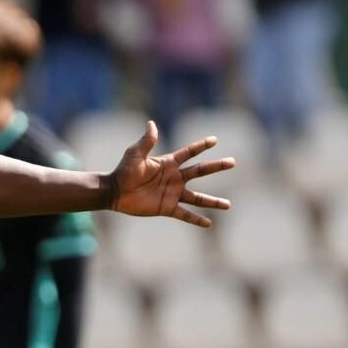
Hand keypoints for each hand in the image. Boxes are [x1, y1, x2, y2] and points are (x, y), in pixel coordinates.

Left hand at [110, 121, 234, 226]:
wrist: (115, 192)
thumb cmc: (123, 171)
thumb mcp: (135, 154)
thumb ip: (146, 142)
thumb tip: (151, 123)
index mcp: (168, 163)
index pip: (188, 153)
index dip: (201, 146)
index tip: (214, 140)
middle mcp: (174, 178)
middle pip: (200, 171)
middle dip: (216, 166)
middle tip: (232, 162)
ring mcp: (172, 193)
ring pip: (198, 197)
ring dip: (213, 201)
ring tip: (228, 205)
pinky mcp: (167, 208)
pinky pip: (185, 214)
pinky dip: (196, 219)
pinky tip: (208, 224)